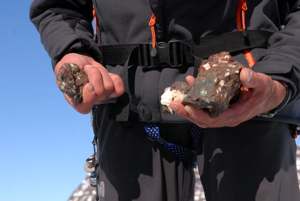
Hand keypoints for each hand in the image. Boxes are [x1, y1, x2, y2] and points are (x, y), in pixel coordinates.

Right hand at [55, 53, 124, 113]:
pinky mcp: (112, 91)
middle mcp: (91, 102)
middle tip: (87, 68)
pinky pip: (119, 89)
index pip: (85, 107)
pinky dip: (114, 78)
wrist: (81, 63)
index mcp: (76, 101)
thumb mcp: (62, 68)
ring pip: (109, 86)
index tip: (87, 84)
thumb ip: (66, 72)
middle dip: (94, 75)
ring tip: (93, 69)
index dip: (89, 96)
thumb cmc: (70, 67)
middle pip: (100, 92)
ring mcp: (102, 97)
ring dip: (102, 73)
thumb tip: (81, 74)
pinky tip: (106, 74)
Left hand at [168, 68, 286, 127]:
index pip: (214, 120)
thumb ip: (254, 80)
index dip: (199, 115)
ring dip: (186, 106)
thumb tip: (244, 74)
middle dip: (186, 113)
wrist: (266, 96)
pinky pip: (202, 107)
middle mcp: (225, 118)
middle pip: (202, 120)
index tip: (187, 107)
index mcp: (235, 115)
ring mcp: (220, 114)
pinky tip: (188, 85)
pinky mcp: (217, 108)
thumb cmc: (263, 91)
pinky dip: (193, 99)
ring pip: (200, 115)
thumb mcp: (263, 84)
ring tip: (174, 96)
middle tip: (173, 103)